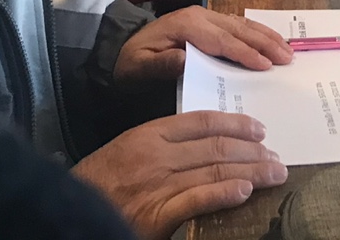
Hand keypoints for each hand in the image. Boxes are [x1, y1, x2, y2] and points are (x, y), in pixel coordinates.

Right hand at [72, 112, 286, 239]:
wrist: (63, 215)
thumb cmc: (97, 185)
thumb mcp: (127, 152)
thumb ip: (163, 144)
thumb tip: (206, 143)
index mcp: (148, 135)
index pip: (203, 122)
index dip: (237, 124)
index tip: (260, 129)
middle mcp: (155, 156)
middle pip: (217, 146)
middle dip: (253, 151)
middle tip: (276, 156)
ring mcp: (157, 185)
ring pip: (216, 171)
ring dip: (252, 171)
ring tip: (274, 173)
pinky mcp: (156, 215)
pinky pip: (198, 199)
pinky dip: (225, 194)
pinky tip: (245, 191)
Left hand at [115, 6, 292, 83]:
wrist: (119, 49)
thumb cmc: (130, 63)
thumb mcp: (137, 68)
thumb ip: (160, 65)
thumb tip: (185, 61)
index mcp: (187, 25)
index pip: (222, 41)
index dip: (245, 53)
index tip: (266, 65)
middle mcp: (200, 15)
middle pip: (239, 28)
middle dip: (266, 43)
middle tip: (288, 58)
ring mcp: (206, 15)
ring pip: (243, 24)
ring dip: (267, 36)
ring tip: (288, 50)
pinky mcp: (209, 20)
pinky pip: (239, 24)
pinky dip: (258, 32)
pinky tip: (272, 40)